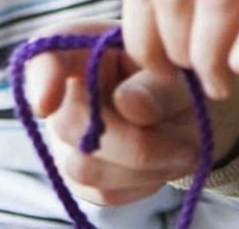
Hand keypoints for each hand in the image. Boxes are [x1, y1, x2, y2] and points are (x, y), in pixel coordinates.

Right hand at [23, 20, 238, 205]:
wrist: (197, 115)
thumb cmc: (184, 78)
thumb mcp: (185, 73)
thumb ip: (160, 85)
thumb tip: (127, 104)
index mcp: (89, 47)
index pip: (48, 52)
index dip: (41, 77)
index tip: (47, 103)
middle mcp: (68, 92)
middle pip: (71, 124)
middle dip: (132, 141)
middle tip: (186, 146)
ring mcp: (69, 138)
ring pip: (85, 166)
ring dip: (144, 166)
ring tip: (185, 151)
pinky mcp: (82, 175)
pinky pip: (103, 191)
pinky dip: (144, 183)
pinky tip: (166, 163)